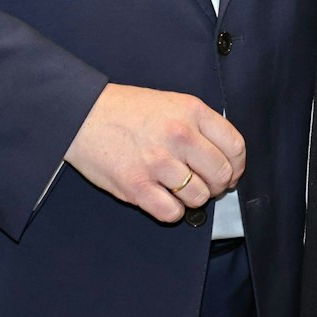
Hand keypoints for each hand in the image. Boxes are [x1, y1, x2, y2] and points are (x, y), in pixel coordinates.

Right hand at [63, 83, 245, 222]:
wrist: (80, 115)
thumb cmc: (123, 110)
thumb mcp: (169, 102)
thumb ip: (199, 126)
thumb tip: (224, 159)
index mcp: (190, 111)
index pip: (235, 147)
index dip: (236, 165)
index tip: (228, 171)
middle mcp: (178, 135)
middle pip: (221, 175)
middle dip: (216, 185)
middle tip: (201, 182)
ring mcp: (158, 162)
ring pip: (199, 197)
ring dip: (191, 198)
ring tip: (175, 186)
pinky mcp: (137, 186)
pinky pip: (173, 213)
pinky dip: (171, 211)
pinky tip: (161, 196)